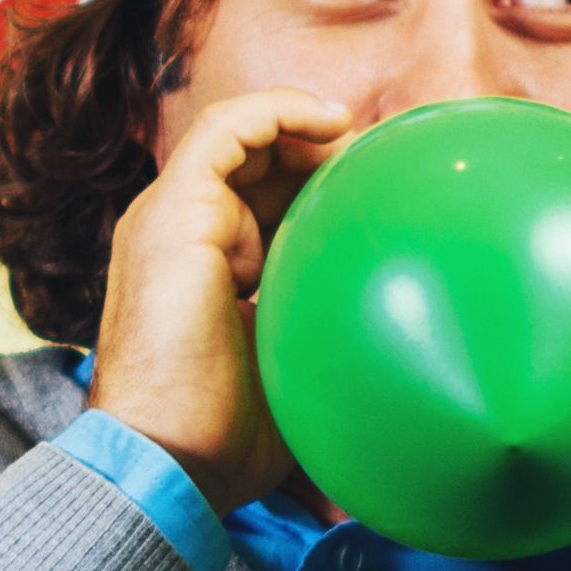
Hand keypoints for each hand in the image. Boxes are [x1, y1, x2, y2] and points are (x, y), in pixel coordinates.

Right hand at [86, 89, 348, 506]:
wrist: (170, 460)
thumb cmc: (228, 436)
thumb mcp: (292, 363)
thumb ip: (321, 323)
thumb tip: (401, 330)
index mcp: (204, 268)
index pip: (258, 200)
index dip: (317, 185)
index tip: (375, 195)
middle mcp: (180, 234)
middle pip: (251, 161)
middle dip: (316, 151)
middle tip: (375, 164)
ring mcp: (169, 219)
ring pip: (236, 134)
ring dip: (300, 125)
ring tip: (353, 134)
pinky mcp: (172, 213)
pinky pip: (224, 129)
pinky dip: (277, 111)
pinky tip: (330, 122)